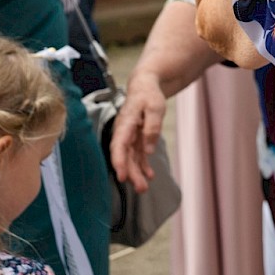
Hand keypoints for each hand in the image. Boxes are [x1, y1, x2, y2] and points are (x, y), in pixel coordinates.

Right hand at [109, 72, 165, 193]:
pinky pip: (137, 154)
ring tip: (144, 188)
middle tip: (140, 188)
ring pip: (130, 158)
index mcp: (125, 123)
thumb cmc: (149, 94)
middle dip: (130, 173)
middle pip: (124, 156)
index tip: (121, 176)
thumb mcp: (155, 107)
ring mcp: (129, 136)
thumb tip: (148, 150)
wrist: (145, 85)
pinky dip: (143, 165)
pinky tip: (149, 175)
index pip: (119, 145)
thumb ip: (151, 128)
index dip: (119, 162)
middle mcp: (124, 132)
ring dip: (136, 173)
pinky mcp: (135, 138)